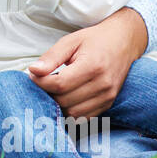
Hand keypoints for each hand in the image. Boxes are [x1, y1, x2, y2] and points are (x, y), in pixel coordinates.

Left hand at [26, 8, 147, 117]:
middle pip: (64, 101)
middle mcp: (103, 85)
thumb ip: (51, 57)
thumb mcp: (70, 41)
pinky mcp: (108, 104)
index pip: (60, 84)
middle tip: (42, 82)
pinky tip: (65, 97)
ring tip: (54, 89)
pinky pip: (83, 117)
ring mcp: (108, 97)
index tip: (33, 74)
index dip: (41, 82)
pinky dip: (70, 111)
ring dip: (58, 105)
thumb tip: (33, 71)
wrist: (123, 41)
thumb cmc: (94, 40)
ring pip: (73, 113)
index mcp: (93, 66)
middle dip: (47, 93)